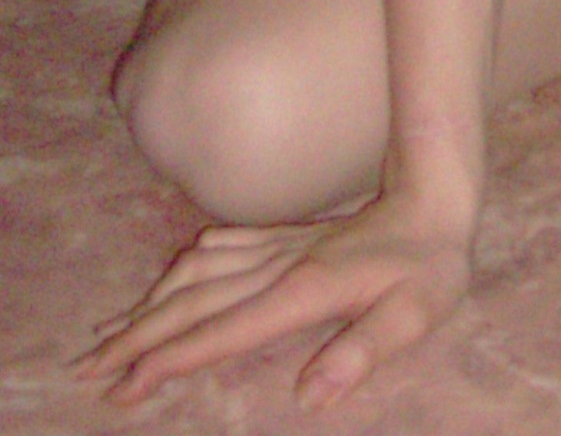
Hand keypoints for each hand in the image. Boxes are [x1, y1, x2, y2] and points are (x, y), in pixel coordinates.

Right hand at [75, 192, 471, 409]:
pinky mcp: (285, 237)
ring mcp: (278, 247)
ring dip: (149, 303)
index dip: (171, 361)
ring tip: (108, 336)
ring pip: (197, 272)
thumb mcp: (416, 314)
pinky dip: (181, 270)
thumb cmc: (430, 266)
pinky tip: (167, 282)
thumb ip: (363, 352)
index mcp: (303, 291)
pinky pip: (219, 249)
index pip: (222, 331)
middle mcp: (279, 265)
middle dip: (136, 338)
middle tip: (86, 373)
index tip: (122, 389)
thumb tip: (309, 396)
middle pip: (192, 302)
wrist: (438, 199)